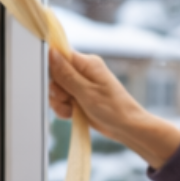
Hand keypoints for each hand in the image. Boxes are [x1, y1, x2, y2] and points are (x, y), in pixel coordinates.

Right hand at [48, 48, 179, 169]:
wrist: (127, 128)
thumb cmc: (114, 109)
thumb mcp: (86, 92)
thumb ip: (66, 74)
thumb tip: (51, 52)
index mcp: (87, 63)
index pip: (59, 54)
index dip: (52, 68)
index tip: (57, 83)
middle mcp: (83, 72)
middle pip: (55, 74)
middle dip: (57, 90)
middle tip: (68, 99)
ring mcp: (81, 85)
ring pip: (57, 89)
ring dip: (60, 102)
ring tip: (72, 109)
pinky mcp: (79, 98)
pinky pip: (62, 100)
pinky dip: (64, 109)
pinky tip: (72, 114)